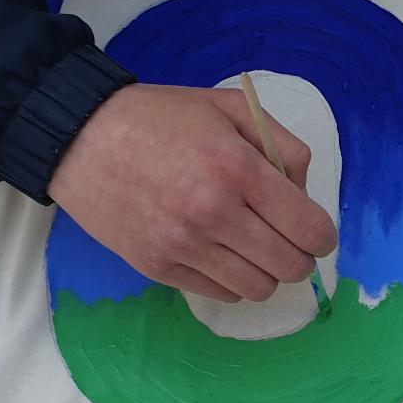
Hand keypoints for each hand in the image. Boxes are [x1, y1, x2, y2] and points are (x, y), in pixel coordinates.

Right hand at [48, 83, 334, 301]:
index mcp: (236, 168)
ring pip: (257, 288)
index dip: (322, 236)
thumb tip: (305, 195)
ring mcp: (183, 245)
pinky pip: (220, 293)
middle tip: (287, 242)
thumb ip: (282, 146)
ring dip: (265, 272)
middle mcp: (213, 213)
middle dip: (299, 257)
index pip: (307, 228)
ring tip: (251, 248)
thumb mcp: (229, 109)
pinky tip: (219, 253)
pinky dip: (230, 279)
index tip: (317, 233)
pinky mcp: (158, 268)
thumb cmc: (159, 118)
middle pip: (289, 266)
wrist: (80, 136)